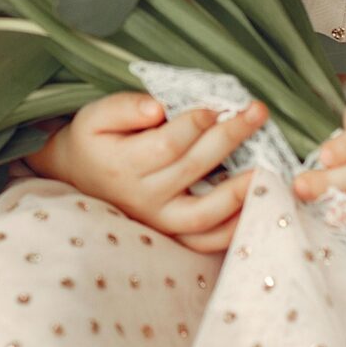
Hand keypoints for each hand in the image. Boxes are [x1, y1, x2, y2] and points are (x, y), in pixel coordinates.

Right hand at [23, 90, 266, 254]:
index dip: (194, 124)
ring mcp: (160, 220)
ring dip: (240, 191)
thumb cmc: (94, 141)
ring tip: (267, 167)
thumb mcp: (95, 116)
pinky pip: (207, 240)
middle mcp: (143, 198)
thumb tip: (157, 108)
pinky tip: (257, 204)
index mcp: (124, 165)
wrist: (78, 178)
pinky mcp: (173, 234)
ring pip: (205, 214)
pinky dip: (235, 228)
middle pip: (193, 169)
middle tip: (257, 112)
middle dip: (230, 137)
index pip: (167, 145)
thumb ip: (123, 108)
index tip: (215, 105)